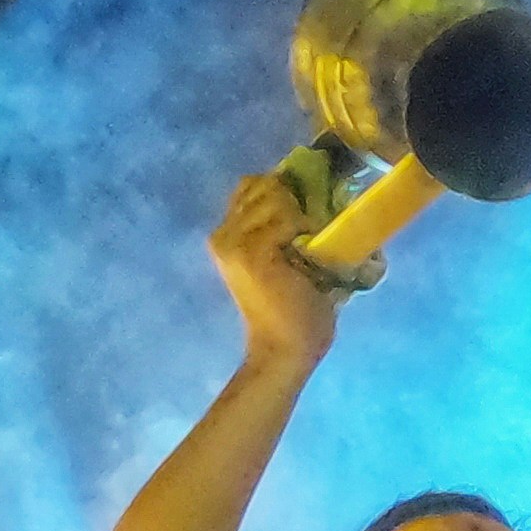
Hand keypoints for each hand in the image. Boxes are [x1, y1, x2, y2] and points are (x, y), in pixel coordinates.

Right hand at [208, 171, 350, 370]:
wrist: (288, 346)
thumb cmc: (293, 305)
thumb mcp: (284, 254)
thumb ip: (284, 222)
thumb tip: (309, 186)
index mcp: (226, 235)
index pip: (250, 185)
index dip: (279, 189)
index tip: (302, 211)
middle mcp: (221, 234)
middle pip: (260, 184)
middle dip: (291, 198)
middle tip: (307, 231)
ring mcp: (232, 243)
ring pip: (274, 195)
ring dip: (300, 214)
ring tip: (307, 244)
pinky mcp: (250, 252)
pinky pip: (286, 217)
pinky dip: (304, 229)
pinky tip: (306, 252)